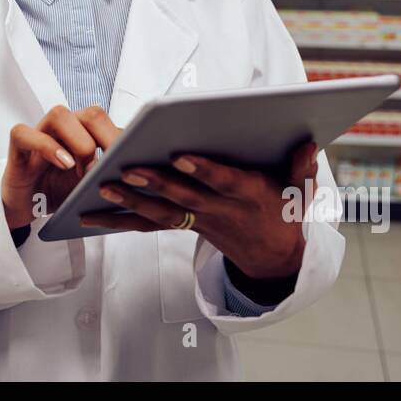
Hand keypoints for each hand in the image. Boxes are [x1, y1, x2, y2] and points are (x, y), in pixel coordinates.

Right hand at [1, 106, 121, 229]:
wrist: (26, 207)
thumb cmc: (61, 192)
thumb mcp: (91, 184)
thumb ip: (109, 171)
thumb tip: (136, 170)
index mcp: (86, 133)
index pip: (112, 123)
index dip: (122, 137)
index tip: (133, 159)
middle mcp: (65, 129)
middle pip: (90, 114)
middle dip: (105, 137)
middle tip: (108, 166)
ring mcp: (40, 134)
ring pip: (59, 115)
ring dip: (78, 142)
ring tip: (82, 170)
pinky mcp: (18, 148)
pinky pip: (24, 133)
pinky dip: (46, 146)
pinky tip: (63, 164)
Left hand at [79, 139, 319, 279]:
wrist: (274, 257)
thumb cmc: (283, 211)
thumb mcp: (300, 192)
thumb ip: (302, 168)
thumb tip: (310, 143)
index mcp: (247, 195)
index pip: (223, 181)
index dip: (203, 170)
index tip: (180, 155)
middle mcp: (219, 210)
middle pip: (184, 198)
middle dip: (154, 185)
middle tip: (125, 171)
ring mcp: (198, 221)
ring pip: (160, 213)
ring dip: (128, 204)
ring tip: (100, 191)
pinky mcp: (183, 226)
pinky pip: (148, 225)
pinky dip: (118, 221)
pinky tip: (90, 216)